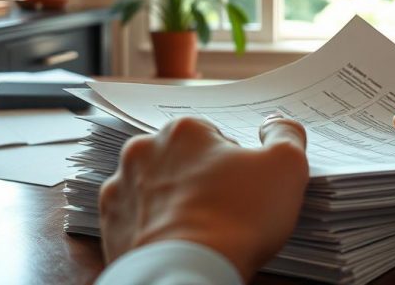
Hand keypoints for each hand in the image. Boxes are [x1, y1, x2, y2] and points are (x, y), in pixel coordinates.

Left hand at [98, 115, 308, 280]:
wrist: (188, 273)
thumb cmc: (237, 219)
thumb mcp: (285, 167)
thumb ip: (285, 135)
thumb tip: (278, 123)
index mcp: (182, 131)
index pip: (213, 138)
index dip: (233, 164)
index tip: (242, 189)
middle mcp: (143, 152)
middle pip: (180, 160)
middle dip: (199, 180)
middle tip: (224, 211)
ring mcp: (121, 189)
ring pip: (154, 189)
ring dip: (172, 202)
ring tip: (199, 230)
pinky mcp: (110, 225)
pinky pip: (135, 219)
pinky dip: (152, 228)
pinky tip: (176, 242)